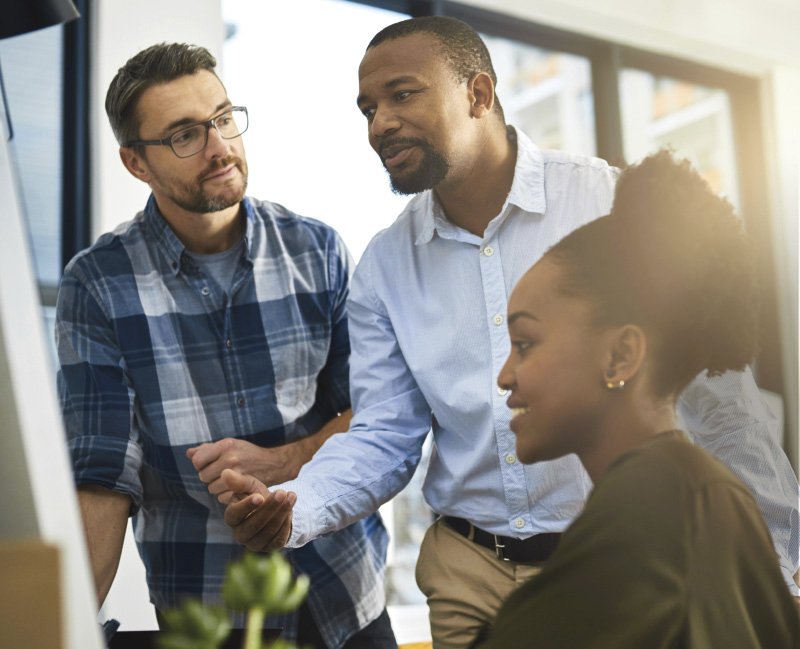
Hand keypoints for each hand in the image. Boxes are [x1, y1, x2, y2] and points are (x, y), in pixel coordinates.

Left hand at [187, 438, 302, 502]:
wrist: (273, 463)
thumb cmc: (248, 453)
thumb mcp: (230, 444)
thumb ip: (208, 448)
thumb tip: (188, 453)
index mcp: (226, 445)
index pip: (197, 460)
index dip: (201, 464)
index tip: (209, 464)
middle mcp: (231, 458)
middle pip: (203, 476)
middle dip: (209, 476)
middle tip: (221, 473)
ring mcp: (237, 474)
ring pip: (211, 489)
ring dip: (217, 487)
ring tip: (229, 480)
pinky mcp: (242, 488)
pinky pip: (222, 497)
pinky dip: (226, 495)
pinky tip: (235, 488)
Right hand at [222, 469, 294, 551]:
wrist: (274, 509)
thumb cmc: (257, 495)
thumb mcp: (250, 486)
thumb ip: (239, 482)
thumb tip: (225, 473)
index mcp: (231, 517)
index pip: (235, 514)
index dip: (247, 506)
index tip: (259, 496)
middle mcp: (240, 534)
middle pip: (253, 524)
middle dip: (269, 508)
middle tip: (281, 493)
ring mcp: (254, 544)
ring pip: (267, 532)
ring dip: (281, 513)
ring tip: (291, 496)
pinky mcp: (269, 548)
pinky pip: (278, 538)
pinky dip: (286, 523)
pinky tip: (291, 509)